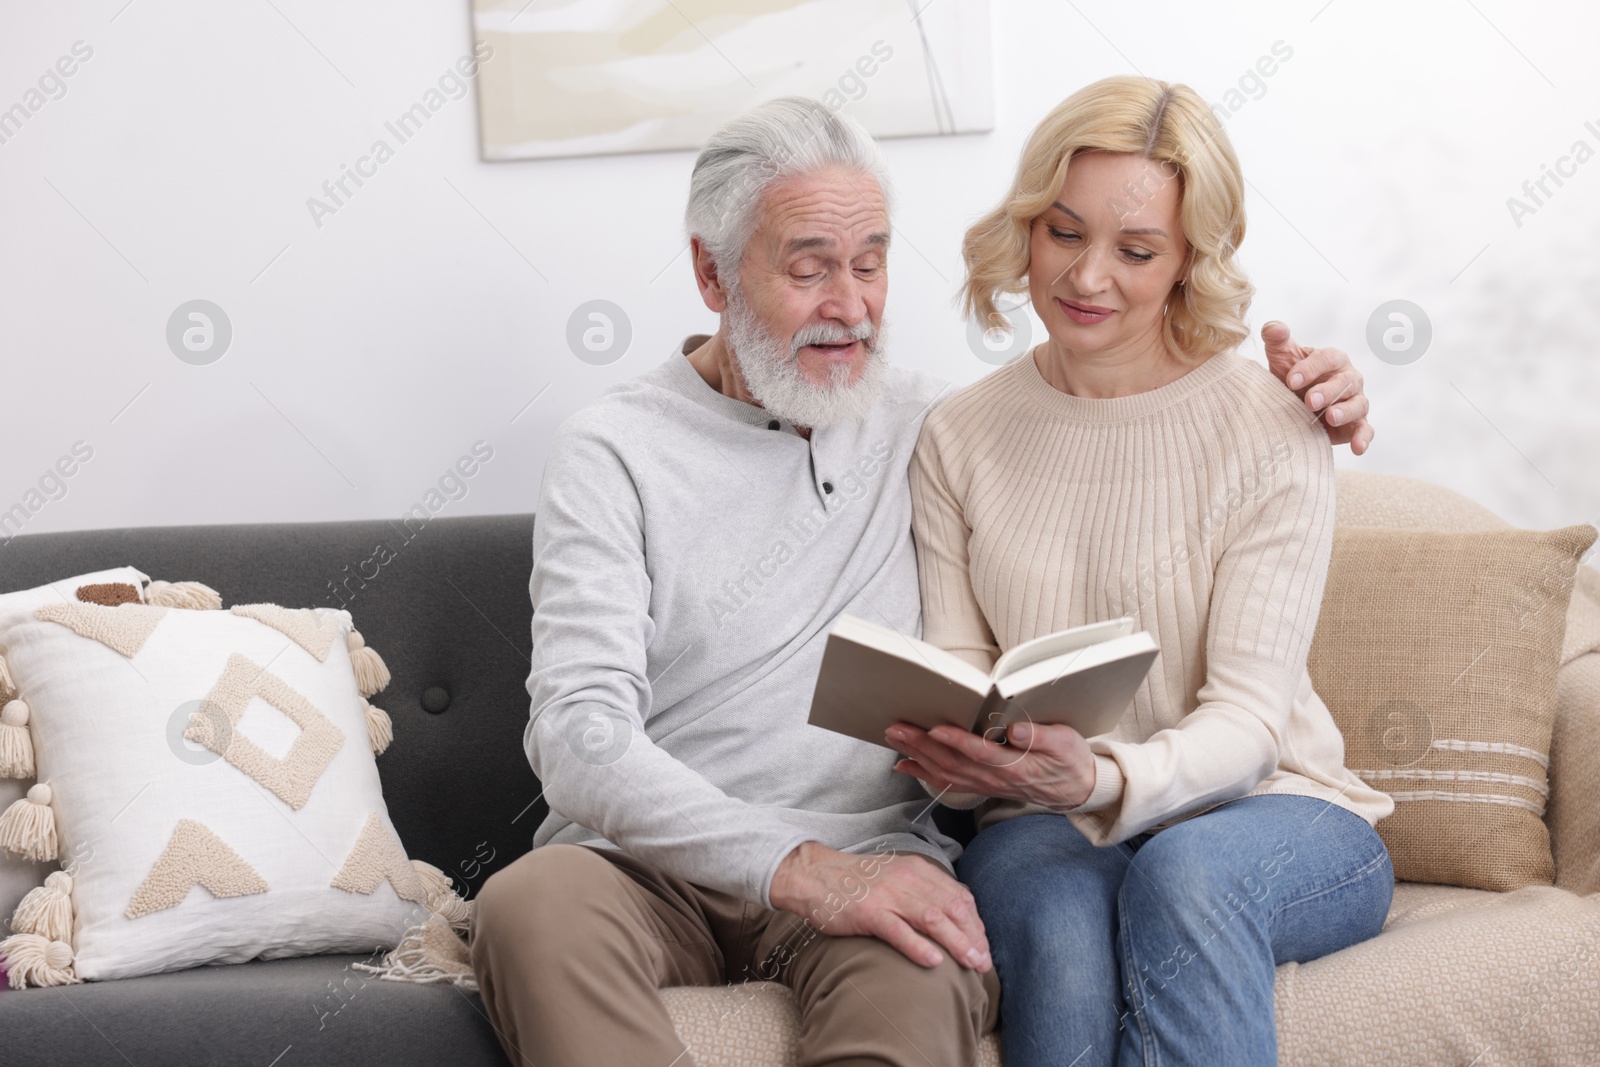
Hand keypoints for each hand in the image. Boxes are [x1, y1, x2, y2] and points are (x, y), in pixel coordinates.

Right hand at [768, 840, 990, 971]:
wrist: (815, 875)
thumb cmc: (857, 882)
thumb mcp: (896, 877)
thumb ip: (923, 892)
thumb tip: (953, 918)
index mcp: (918, 870)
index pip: (959, 896)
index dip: (976, 923)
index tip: (984, 946)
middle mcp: (907, 880)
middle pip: (952, 908)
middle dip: (973, 937)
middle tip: (983, 962)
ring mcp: (888, 895)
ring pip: (932, 919)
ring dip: (956, 943)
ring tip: (971, 964)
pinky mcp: (868, 913)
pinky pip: (898, 930)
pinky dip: (919, 946)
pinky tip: (934, 962)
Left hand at [887, 720, 1095, 810]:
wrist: (1075, 790)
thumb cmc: (1070, 761)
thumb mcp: (1066, 744)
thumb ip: (1041, 736)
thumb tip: (1016, 730)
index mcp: (1016, 767)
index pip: (981, 754)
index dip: (957, 741)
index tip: (936, 728)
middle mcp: (995, 779)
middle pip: (953, 763)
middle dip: (922, 745)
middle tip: (898, 727)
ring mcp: (986, 785)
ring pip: (945, 773)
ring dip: (916, 756)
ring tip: (894, 738)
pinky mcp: (981, 785)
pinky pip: (947, 782)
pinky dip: (922, 773)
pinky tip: (904, 764)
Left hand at [1261, 321, 1373, 454]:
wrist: (1292, 406)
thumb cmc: (1290, 377)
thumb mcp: (1281, 358)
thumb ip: (1277, 340)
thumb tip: (1272, 327)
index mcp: (1333, 359)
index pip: (1326, 359)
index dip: (1310, 368)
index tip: (1290, 380)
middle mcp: (1349, 378)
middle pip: (1345, 382)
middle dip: (1328, 391)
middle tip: (1309, 401)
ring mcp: (1355, 402)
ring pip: (1358, 404)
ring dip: (1346, 411)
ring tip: (1330, 418)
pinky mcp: (1355, 425)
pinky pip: (1366, 430)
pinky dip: (1364, 438)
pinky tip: (1357, 448)